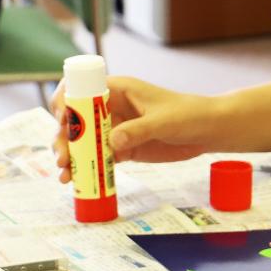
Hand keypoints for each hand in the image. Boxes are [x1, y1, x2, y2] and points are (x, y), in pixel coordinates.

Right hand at [50, 75, 218, 180]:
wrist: (208, 131)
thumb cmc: (189, 115)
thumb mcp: (164, 120)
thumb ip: (139, 129)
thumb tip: (111, 141)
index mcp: (118, 90)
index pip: (81, 89)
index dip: (66, 102)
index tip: (62, 120)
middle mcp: (111, 108)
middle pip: (76, 120)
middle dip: (64, 137)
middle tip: (63, 158)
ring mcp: (115, 129)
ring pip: (84, 141)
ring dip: (71, 156)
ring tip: (65, 174)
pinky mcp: (123, 148)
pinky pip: (99, 158)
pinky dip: (87, 168)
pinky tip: (78, 181)